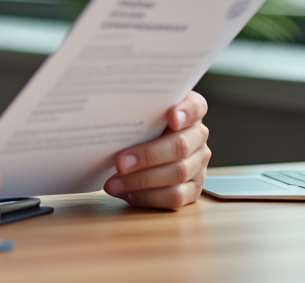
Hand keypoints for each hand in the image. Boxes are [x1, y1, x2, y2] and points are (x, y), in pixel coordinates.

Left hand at [103, 90, 210, 208]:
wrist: (139, 142)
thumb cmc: (137, 122)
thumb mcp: (137, 109)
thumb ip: (134, 106)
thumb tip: (106, 109)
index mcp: (190, 111)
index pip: (195, 106)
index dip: (185, 112)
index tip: (171, 118)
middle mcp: (198, 136)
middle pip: (180, 146)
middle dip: (147, 156)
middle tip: (119, 163)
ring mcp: (198, 163)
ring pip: (177, 174)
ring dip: (141, 181)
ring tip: (114, 183)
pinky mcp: (193, 188)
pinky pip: (176, 197)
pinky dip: (148, 197)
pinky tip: (127, 194)